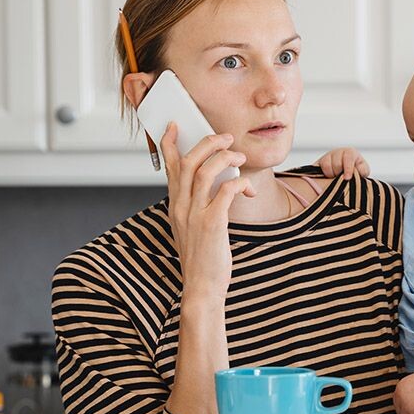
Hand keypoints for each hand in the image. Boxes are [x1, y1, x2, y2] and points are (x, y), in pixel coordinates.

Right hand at [161, 122, 254, 298]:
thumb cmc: (201, 260)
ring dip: (224, 158)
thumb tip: (214, 185)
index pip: (168, 167)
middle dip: (207, 143)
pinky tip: (246, 190)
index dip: (169, 143)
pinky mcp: (212, 224)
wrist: (201, 288)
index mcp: (175, 206)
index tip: (174, 125)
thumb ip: (195, 206)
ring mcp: (194, 215)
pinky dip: (238, 184)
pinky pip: (225, 192)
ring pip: (204, 171)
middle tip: (225, 137)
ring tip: (239, 157)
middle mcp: (181, 207)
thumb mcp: (191, 229)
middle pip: (187, 161)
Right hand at [317, 147, 369, 179]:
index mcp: (350, 152)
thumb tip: (358, 170)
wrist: (345, 177)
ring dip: (332, 175)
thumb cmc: (356, 172)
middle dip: (340, 173)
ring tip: (336, 177)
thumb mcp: (363, 171)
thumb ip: (363, 170)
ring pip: (327, 165)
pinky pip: (320, 168)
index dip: (348, 168)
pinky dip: (325, 174)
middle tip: (343, 178)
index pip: (348, 157)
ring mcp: (328, 156)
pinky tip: (329, 176)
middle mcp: (339, 152)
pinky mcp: (320, 162)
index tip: (347, 178)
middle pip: (337, 163)